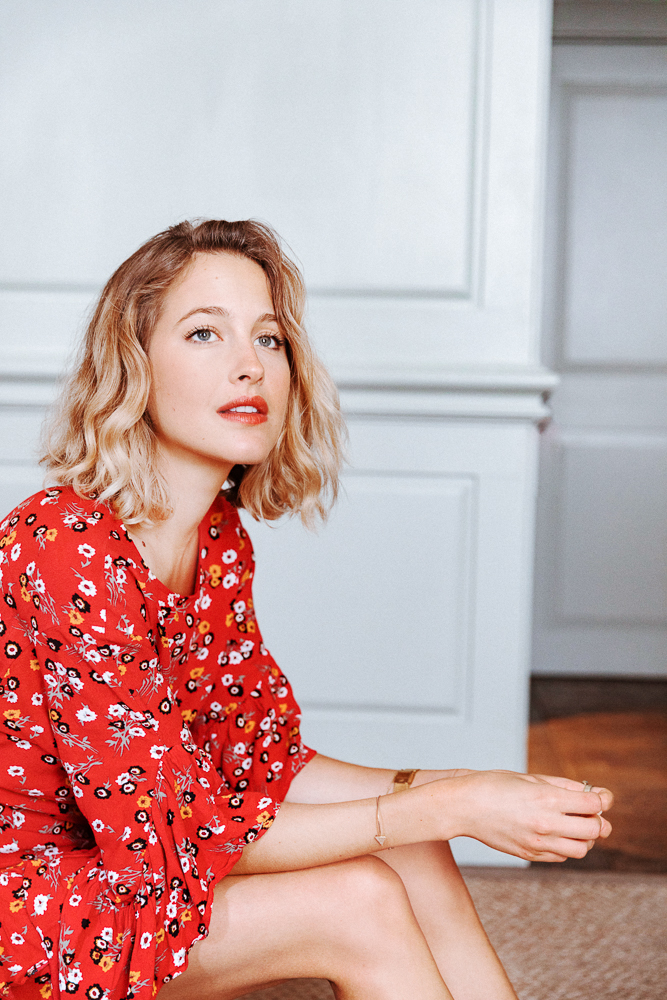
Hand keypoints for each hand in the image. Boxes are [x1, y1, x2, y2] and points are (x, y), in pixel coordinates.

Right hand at [435, 770, 612, 862]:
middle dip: (597, 820)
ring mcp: (538, 842)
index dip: (602, 799)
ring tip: (573, 825)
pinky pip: (561, 856)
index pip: (594, 804)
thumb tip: (592, 793)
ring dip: (584, 838)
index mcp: (547, 798)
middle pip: (594, 830)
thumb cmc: (494, 785)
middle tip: (589, 812)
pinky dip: (566, 846)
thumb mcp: (531, 778)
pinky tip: (556, 833)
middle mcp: (546, 823)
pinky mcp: (530, 854)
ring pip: (581, 849)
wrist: (464, 806)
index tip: (598, 796)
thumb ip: (564, 786)